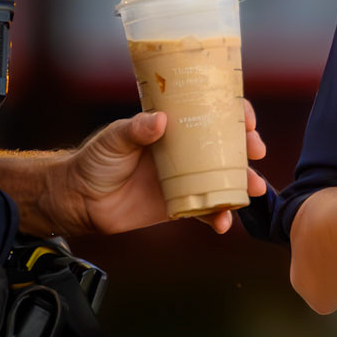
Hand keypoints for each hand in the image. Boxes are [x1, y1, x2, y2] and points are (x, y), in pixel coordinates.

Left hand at [47, 100, 267, 238]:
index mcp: (173, 127)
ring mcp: (185, 179)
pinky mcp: (179, 205)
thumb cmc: (95, 160)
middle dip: (247, 148)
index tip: (248, 121)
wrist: (80, 200)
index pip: (212, 113)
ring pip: (223, 179)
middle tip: (256, 151)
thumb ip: (136, 130)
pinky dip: (218, 217)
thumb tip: (160, 120)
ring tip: (255, 189)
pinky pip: (205, 211)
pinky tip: (224, 223)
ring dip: (243, 184)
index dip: (234, 114)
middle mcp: (185, 151)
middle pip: (226, 146)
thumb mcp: (114, 139)